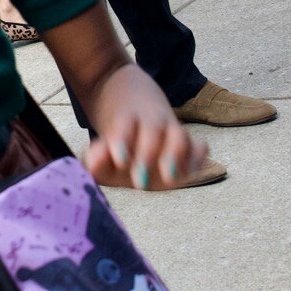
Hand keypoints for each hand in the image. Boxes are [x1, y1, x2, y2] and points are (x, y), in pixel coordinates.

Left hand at [82, 65, 207, 190]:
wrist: (133, 108)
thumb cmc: (116, 143)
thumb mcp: (102, 151)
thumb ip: (96, 158)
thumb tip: (91, 162)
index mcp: (125, 121)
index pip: (124, 126)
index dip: (122, 140)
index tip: (119, 160)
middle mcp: (150, 124)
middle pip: (153, 130)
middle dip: (148, 155)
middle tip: (140, 182)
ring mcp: (171, 132)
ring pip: (179, 135)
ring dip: (176, 155)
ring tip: (169, 178)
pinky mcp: (189, 143)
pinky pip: (200, 145)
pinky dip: (199, 156)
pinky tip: (191, 171)